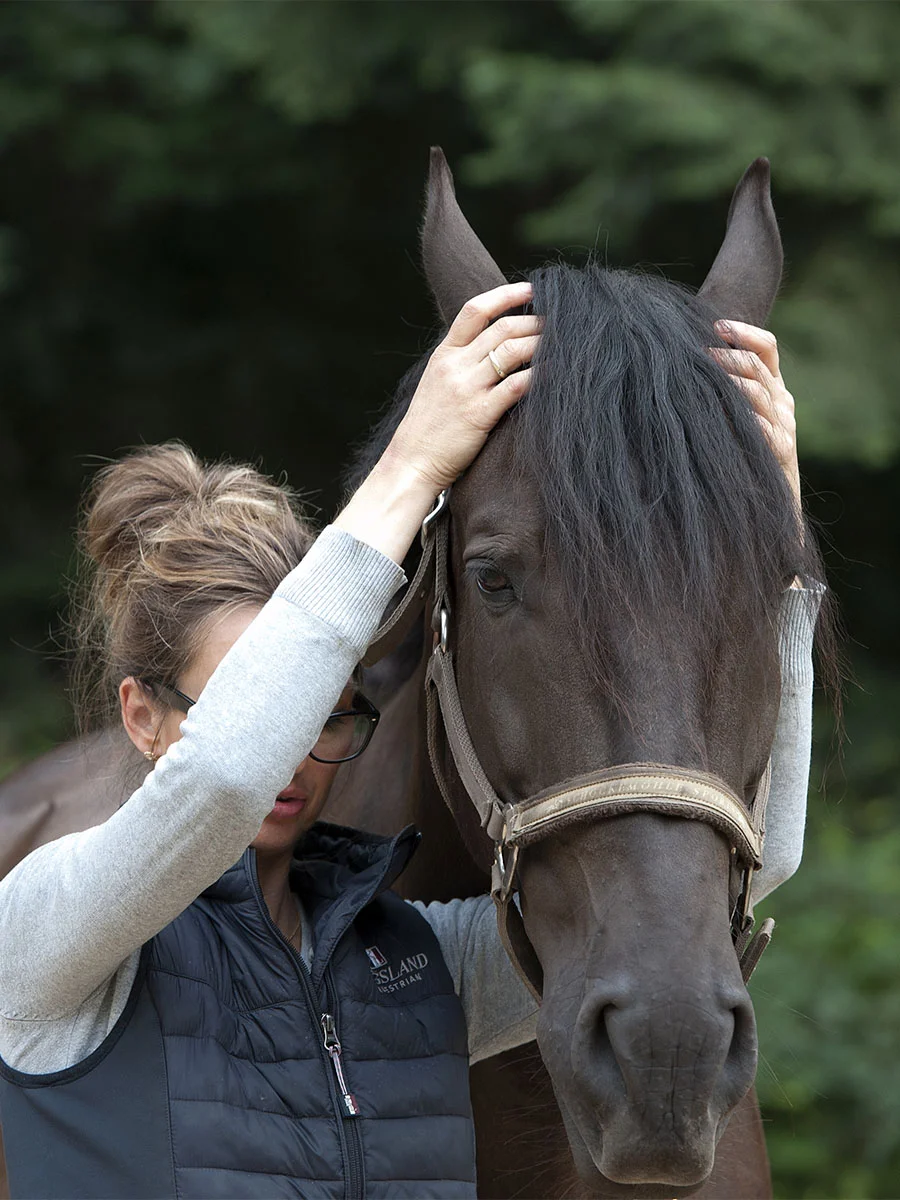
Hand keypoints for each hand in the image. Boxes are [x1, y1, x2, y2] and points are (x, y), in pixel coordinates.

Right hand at [334, 281, 539, 565]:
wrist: (411, 462)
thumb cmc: (428, 427)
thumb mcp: (436, 383)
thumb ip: (461, 362)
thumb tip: (495, 346)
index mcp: (443, 355)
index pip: (474, 310)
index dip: (504, 295)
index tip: (530, 288)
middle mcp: (454, 366)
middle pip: (501, 328)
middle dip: (534, 322)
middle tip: (558, 323)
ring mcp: (466, 389)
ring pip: (511, 351)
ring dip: (540, 344)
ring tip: (562, 345)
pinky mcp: (479, 414)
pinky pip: (515, 386)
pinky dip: (538, 377)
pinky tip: (554, 376)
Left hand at [710, 319, 800, 508]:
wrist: (767, 506)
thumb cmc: (739, 457)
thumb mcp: (730, 418)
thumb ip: (717, 393)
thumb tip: (678, 367)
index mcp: (772, 388)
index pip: (766, 348)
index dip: (744, 332)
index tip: (715, 325)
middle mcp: (781, 402)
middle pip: (758, 366)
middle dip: (729, 355)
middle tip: (701, 352)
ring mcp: (785, 425)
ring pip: (760, 392)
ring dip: (731, 380)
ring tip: (706, 373)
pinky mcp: (782, 451)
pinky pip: (765, 428)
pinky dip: (745, 417)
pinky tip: (722, 413)